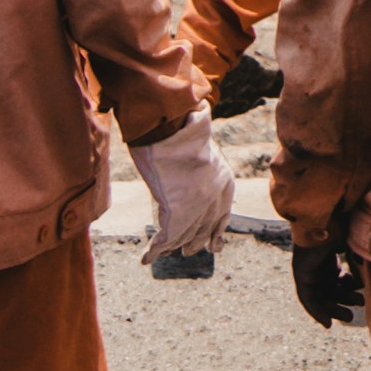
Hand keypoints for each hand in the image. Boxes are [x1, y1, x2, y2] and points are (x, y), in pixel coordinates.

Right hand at [133, 121, 233, 265]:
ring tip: (163, 253)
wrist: (174, 131)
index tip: (215, 245)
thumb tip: (199, 111)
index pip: (223, 214)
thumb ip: (199, 142)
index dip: (217, 231)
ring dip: (173, 246)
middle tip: (188, 251)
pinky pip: (164, 239)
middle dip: (195, 241)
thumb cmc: (182, 128)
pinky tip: (146, 258)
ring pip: (184, 236)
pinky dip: (153, 251)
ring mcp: (197, 209)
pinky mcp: (176, 216)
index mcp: (225, 182)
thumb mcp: (197, 140)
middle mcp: (215, 199)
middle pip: (204, 228)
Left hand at [292, 229, 366, 329]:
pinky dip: (317, 312)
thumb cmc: (344, 225)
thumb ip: (360, 261)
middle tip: (360, 304)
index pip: (337, 276)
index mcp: (329, 252)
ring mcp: (308, 268)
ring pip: (320, 295)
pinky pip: (307, 299)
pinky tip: (328, 323)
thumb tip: (368, 276)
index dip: (350, 287)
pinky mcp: (300, 274)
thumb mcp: (356, 246)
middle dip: (345, 299)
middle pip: (329, 287)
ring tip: (348, 317)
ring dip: (334, 308)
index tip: (362, 294)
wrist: (328, 216)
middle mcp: (317, 261)